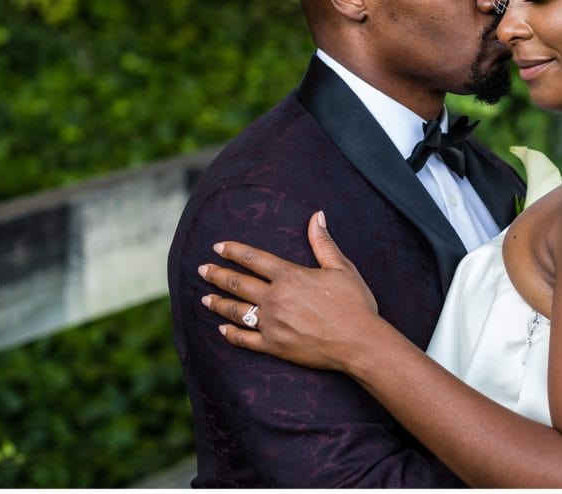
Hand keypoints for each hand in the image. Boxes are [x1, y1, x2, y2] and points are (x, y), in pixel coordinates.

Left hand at [198, 210, 380, 371]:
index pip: (253, 259)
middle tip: (202, 270)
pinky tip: (222, 329)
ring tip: (204, 299)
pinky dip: (231, 334)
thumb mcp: (341, 268)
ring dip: (218, 303)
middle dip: (217, 275)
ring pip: (237, 311)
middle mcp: (275, 298)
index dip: (233, 251)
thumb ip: (323, 242)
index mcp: (289, 276)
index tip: (218, 247)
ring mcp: (272, 324)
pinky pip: (246, 340)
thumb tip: (317, 215)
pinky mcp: (275, 346)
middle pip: (238, 283)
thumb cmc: (354, 304)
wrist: (359, 343)